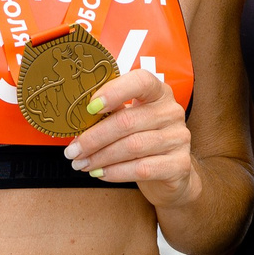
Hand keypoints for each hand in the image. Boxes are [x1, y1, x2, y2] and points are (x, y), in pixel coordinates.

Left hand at [63, 65, 197, 208]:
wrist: (171, 173)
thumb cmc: (144, 141)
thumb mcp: (130, 120)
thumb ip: (111, 114)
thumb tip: (76, 119)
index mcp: (158, 93)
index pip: (141, 81)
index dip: (114, 92)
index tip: (89, 107)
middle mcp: (171, 112)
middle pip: (127, 121)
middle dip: (94, 138)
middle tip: (73, 150)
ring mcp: (179, 138)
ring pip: (132, 147)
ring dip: (100, 157)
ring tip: (81, 164)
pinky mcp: (180, 164)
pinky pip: (142, 168)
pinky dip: (116, 172)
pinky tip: (100, 173)